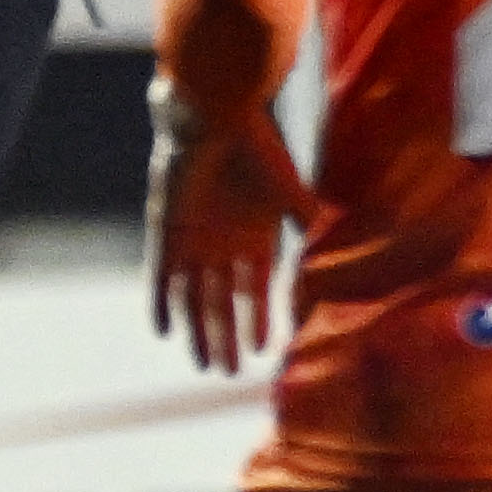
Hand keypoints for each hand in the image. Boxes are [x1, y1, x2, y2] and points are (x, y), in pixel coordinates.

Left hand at [149, 76, 318, 380]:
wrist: (213, 117)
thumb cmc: (255, 148)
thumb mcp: (286, 189)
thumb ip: (301, 218)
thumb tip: (330, 241)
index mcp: (252, 234)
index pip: (253, 289)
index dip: (257, 320)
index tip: (264, 352)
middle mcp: (220, 242)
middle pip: (220, 302)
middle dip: (225, 337)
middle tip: (227, 374)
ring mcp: (193, 240)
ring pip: (194, 298)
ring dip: (199, 331)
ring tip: (206, 365)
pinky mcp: (168, 232)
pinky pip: (160, 277)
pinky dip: (161, 304)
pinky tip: (165, 332)